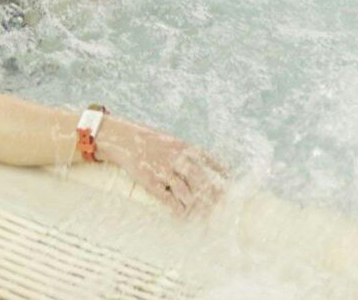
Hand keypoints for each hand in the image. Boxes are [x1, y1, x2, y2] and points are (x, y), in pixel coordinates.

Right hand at [100, 117, 226, 217]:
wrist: (126, 140)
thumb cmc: (151, 142)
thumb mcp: (173, 142)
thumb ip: (188, 154)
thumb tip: (206, 169)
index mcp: (185, 147)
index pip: (210, 160)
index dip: (221, 173)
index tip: (231, 184)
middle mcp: (177, 158)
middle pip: (201, 180)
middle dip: (212, 196)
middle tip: (221, 208)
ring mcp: (164, 170)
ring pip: (186, 192)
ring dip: (196, 207)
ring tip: (205, 218)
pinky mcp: (151, 181)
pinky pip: (168, 199)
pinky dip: (177, 209)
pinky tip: (183, 216)